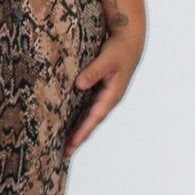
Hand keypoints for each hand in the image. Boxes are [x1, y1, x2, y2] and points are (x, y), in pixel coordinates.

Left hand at [63, 27, 142, 160]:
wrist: (129, 41)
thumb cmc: (119, 49)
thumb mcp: (107, 58)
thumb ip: (93, 71)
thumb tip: (79, 85)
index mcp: (112, 95)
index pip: (95, 117)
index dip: (83, 131)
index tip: (73, 144)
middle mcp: (109, 99)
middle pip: (92, 123)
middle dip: (79, 138)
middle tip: (65, 153)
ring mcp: (105, 97)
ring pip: (90, 118)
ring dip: (79, 132)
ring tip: (66, 146)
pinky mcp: (100, 92)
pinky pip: (88, 109)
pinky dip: (80, 119)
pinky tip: (69, 125)